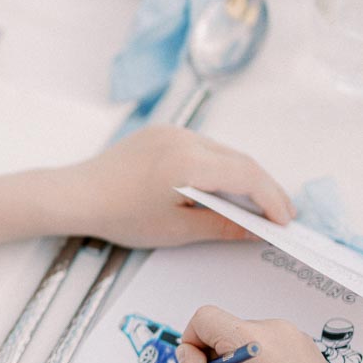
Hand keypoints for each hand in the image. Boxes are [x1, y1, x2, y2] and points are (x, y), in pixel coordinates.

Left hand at [67, 126, 293, 247]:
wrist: (77, 195)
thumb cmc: (121, 216)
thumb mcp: (175, 230)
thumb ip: (221, 227)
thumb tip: (256, 230)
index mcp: (189, 162)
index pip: (247, 175)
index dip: (272, 198)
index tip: (285, 221)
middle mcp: (185, 138)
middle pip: (240, 160)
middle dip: (264, 187)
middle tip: (281, 215)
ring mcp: (172, 131)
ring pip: (222, 152)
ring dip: (243, 175)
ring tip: (257, 203)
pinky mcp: (161, 132)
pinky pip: (202, 147)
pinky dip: (219, 166)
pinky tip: (223, 187)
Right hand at [177, 304, 362, 362]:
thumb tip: (186, 354)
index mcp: (251, 339)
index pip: (204, 317)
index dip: (192, 341)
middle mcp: (276, 329)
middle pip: (226, 329)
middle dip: (219, 356)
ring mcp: (296, 337)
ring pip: (248, 339)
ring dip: (241, 361)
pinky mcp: (308, 348)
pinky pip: (271, 346)